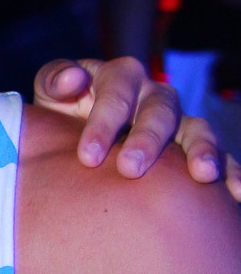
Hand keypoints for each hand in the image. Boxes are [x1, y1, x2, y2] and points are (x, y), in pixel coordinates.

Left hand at [34, 56, 240, 196]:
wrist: (78, 146)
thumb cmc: (63, 116)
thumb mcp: (50, 95)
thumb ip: (55, 80)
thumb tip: (72, 81)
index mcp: (120, 77)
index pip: (117, 89)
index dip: (104, 120)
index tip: (87, 157)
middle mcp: (154, 97)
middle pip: (159, 110)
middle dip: (147, 139)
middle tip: (130, 169)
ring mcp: (178, 123)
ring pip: (196, 130)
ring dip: (202, 150)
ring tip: (203, 175)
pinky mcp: (193, 151)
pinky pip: (220, 157)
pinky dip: (231, 173)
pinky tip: (237, 195)